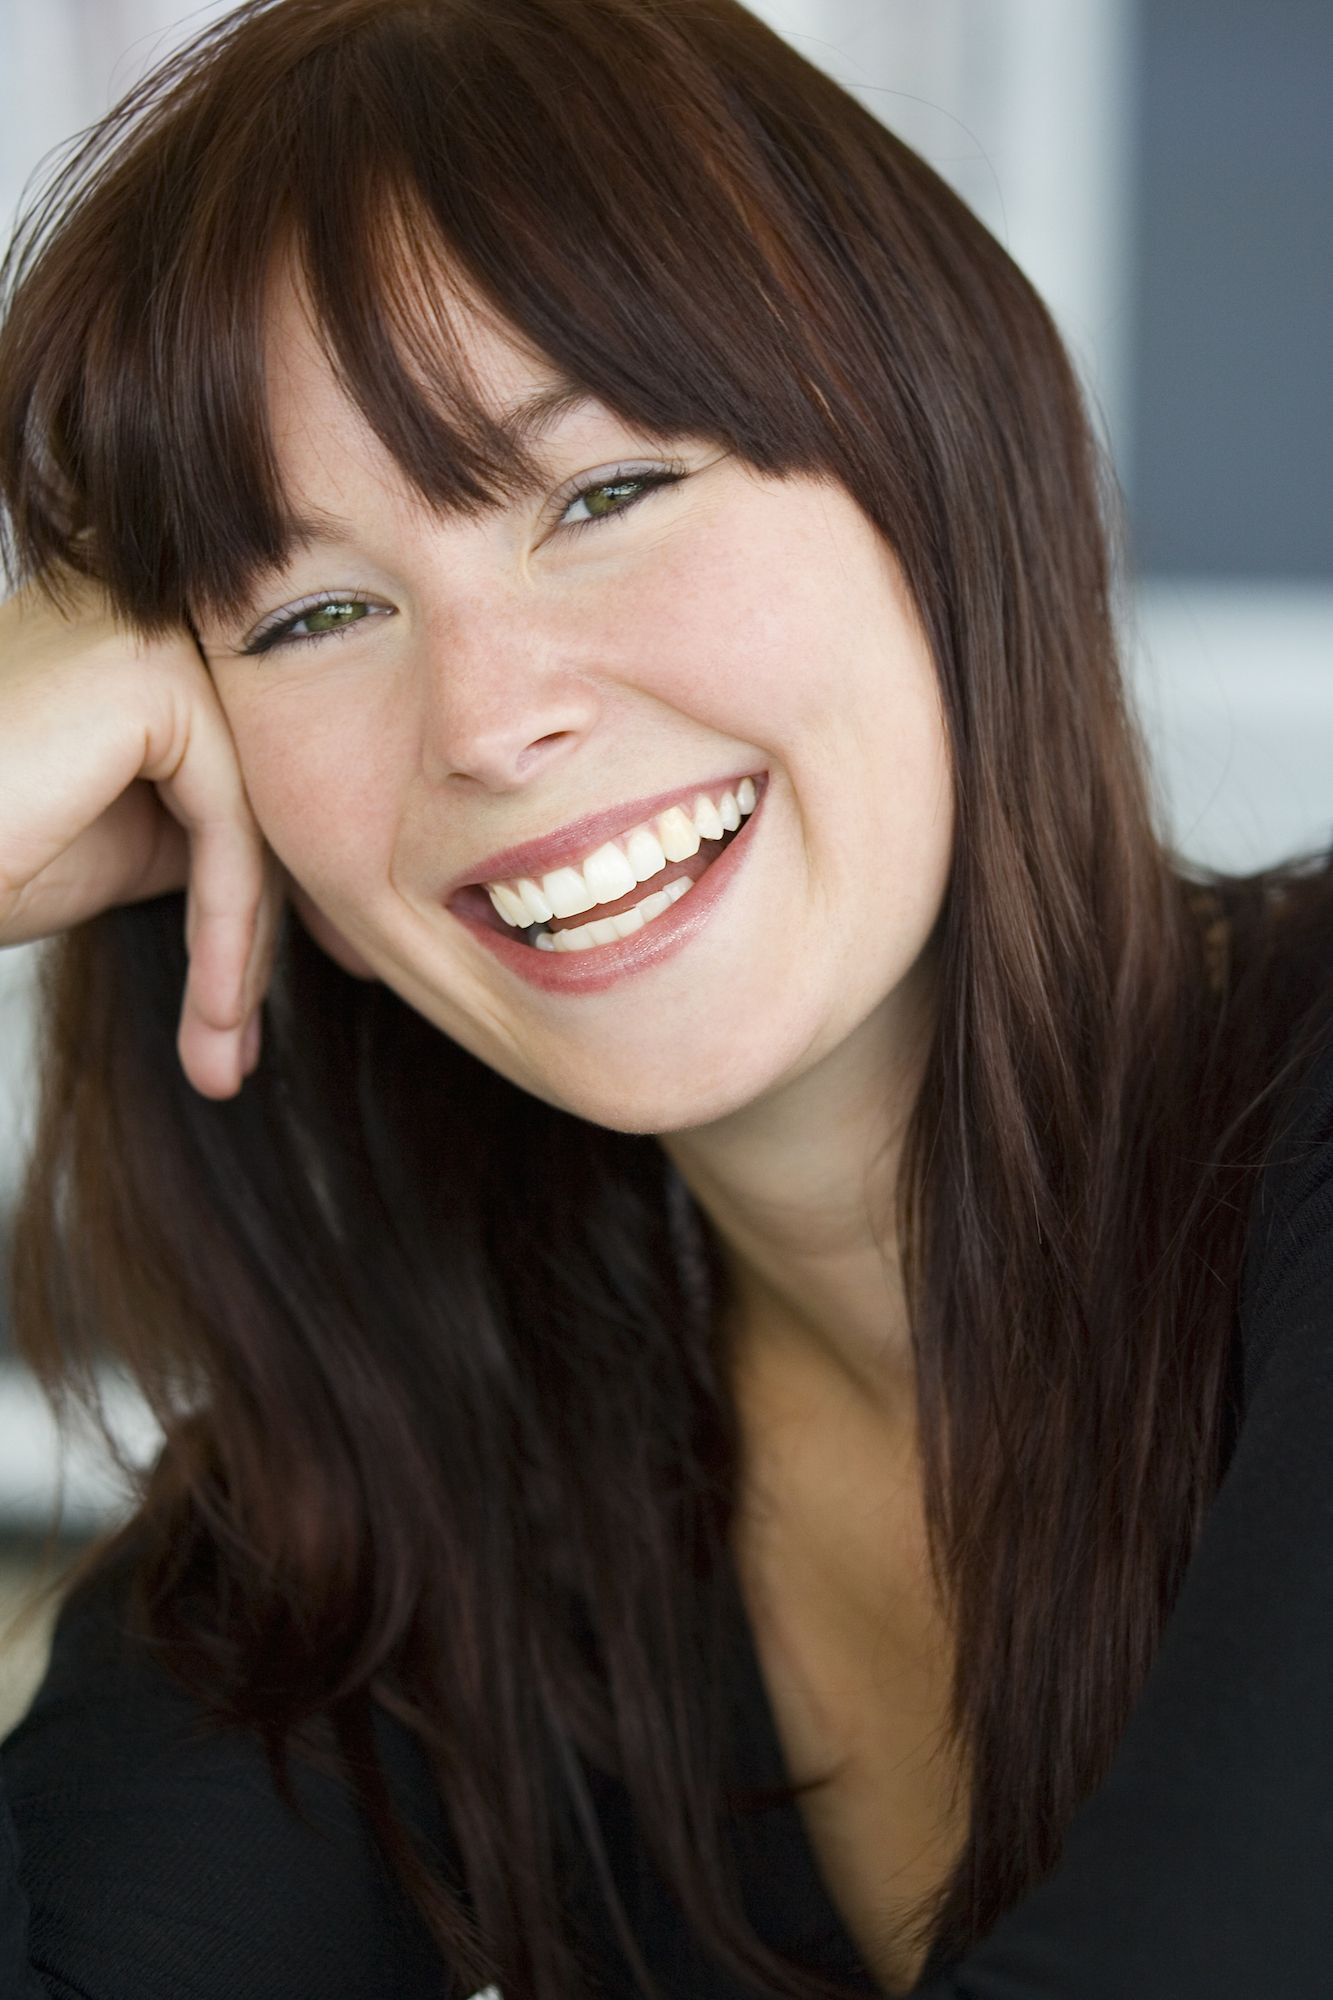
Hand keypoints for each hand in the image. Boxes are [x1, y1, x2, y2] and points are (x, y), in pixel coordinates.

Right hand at [0, 567, 283, 1097]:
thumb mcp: (116, 835)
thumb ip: (207, 819)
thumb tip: (316, 866)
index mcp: (142, 627)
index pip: (252, 771)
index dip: (273, 895)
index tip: (258, 1002)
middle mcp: (153, 604)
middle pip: (264, 791)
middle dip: (264, 934)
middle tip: (244, 1048)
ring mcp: (153, 623)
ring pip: (257, 816)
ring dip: (241, 956)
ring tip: (219, 1055)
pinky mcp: (152, 673)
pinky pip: (231, 826)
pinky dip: (226, 933)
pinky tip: (210, 1010)